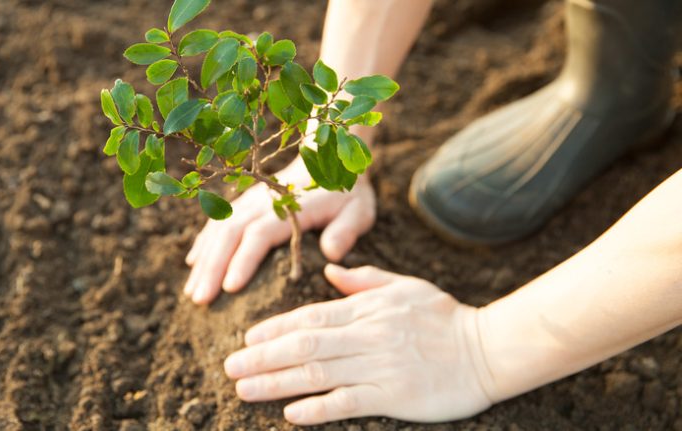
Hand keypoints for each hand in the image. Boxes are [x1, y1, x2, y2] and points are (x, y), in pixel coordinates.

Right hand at [184, 160, 375, 303]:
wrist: (329, 158)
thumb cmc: (346, 193)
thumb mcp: (358, 210)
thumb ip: (346, 230)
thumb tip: (331, 254)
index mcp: (290, 207)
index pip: (260, 234)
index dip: (243, 260)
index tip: (229, 288)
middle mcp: (263, 202)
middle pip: (230, 234)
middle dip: (213, 267)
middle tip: (200, 300)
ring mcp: (250, 200)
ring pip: (219, 229)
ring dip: (204, 260)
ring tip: (192, 292)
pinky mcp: (244, 203)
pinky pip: (218, 221)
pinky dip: (204, 243)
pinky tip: (193, 264)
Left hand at [223, 264, 492, 424]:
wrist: (489, 348)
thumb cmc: (444, 317)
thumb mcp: (405, 286)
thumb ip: (364, 280)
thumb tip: (329, 271)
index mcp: (367, 308)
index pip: (311, 316)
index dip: (275, 328)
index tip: (247, 338)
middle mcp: (367, 335)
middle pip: (305, 345)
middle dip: (263, 357)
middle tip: (230, 367)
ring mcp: (380, 366)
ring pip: (318, 374)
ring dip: (277, 382)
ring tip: (245, 389)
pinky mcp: (395, 395)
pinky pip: (349, 402)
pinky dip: (317, 408)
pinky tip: (290, 413)